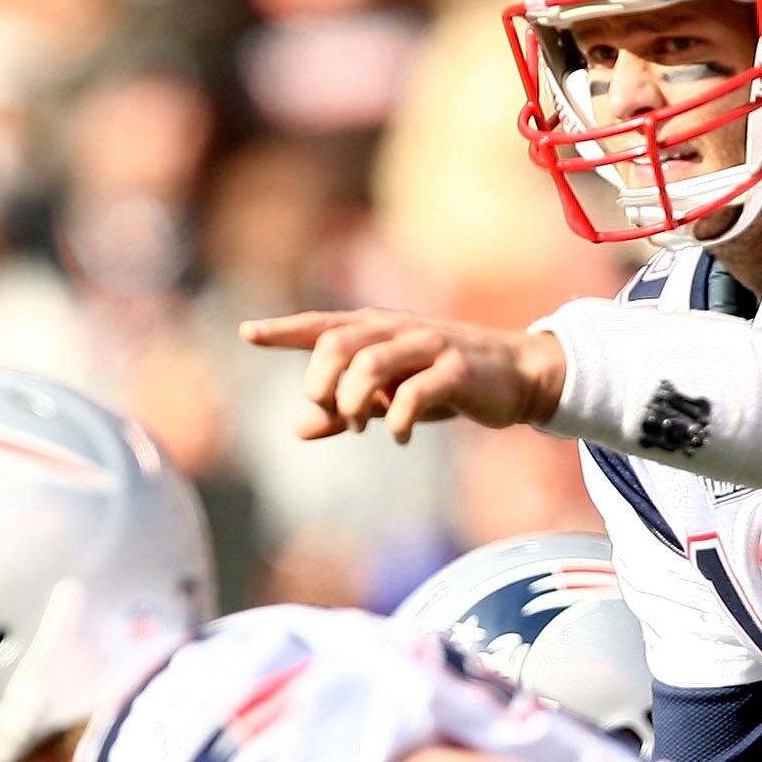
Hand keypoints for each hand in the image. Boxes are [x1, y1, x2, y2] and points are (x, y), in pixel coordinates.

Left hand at [239, 308, 566, 441]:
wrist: (514, 376)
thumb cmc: (443, 382)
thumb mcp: (388, 395)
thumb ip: (342, 410)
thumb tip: (298, 429)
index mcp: (375, 329)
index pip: (320, 325)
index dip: (282, 330)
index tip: (246, 333)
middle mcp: (397, 330)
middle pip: (337, 343)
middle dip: (320, 381)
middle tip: (325, 409)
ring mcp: (428, 346)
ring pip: (370, 364)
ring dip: (353, 402)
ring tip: (358, 425)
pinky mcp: (456, 370)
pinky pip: (415, 394)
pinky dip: (397, 420)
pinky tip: (398, 436)